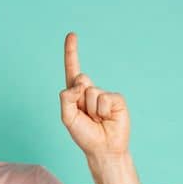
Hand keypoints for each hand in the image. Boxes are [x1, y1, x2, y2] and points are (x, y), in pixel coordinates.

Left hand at [59, 32, 128, 157]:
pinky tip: (107, 119)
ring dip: (91, 110)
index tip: (72, 34)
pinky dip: (103, 112)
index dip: (71, 51)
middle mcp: (90, 91)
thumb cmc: (85, 135)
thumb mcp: (67, 118)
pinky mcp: (116, 100)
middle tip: (86, 116)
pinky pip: (104, 99)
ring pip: (91, 92)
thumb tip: (80, 82)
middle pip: (80, 79)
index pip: (72, 69)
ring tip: (97, 120)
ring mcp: (104, 95)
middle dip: (79, 98)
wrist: (104, 149)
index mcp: (76, 94)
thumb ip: (66, 98)